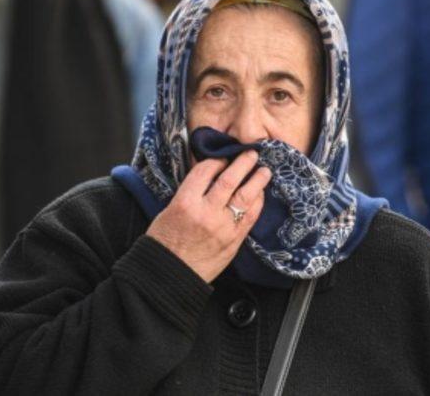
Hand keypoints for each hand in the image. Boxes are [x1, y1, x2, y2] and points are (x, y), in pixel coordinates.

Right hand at [146, 150, 271, 282]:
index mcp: (185, 203)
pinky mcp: (234, 241)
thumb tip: (209, 178)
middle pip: (229, 180)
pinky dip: (257, 203)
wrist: (171, 274)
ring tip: (264, 171)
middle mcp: (207, 213)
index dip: (216, 161)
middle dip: (243, 163)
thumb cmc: (165, 242)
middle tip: (252, 154)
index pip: (205, 172)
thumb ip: (190, 194)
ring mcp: (223, 227)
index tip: (223, 157)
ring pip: (245, 197)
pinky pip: (251, 217)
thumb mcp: (169, 211)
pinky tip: (260, 195)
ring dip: (257, 181)